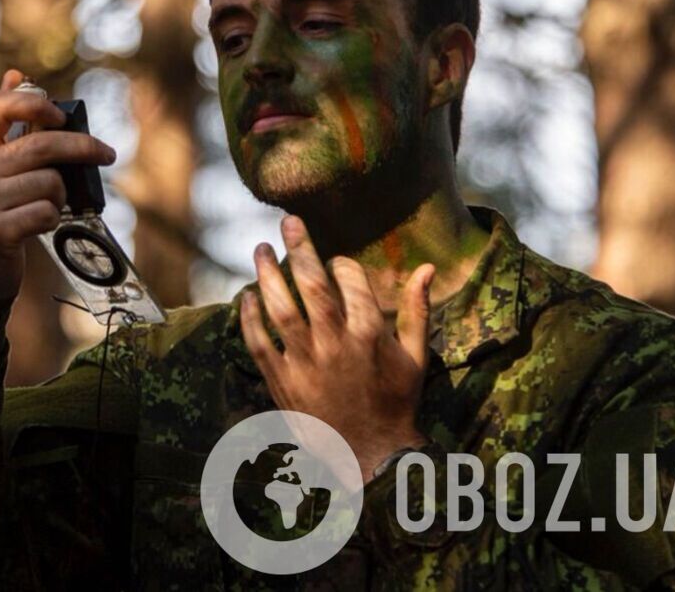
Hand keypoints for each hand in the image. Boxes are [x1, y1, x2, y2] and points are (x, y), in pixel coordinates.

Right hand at [0, 70, 116, 304]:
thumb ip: (6, 125)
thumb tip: (18, 74)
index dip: (34, 103)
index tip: (61, 115)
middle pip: (42, 144)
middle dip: (82, 148)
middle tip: (106, 154)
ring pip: (50, 183)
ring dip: (60, 197)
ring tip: (45, 206)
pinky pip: (46, 213)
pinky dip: (52, 220)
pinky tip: (39, 226)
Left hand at [238, 216, 433, 478]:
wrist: (369, 453)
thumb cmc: (396, 402)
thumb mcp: (416, 357)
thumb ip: (418, 310)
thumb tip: (428, 267)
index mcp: (371, 335)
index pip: (351, 281)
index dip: (342, 264)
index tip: (336, 259)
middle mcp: (336, 344)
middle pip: (312, 285)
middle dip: (299, 247)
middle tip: (288, 220)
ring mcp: (306, 363)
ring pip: (280, 309)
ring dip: (266, 275)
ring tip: (259, 249)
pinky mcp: (282, 381)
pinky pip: (258, 342)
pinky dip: (249, 318)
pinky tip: (246, 296)